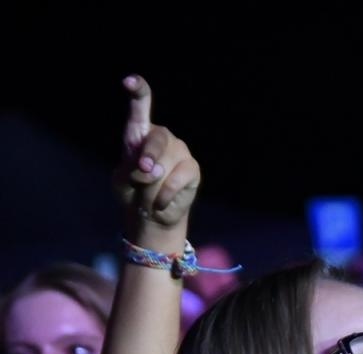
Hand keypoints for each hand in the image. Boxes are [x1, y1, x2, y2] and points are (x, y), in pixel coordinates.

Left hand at [116, 76, 200, 238]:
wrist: (151, 214)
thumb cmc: (133, 191)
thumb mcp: (122, 180)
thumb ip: (132, 170)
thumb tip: (153, 170)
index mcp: (140, 132)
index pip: (140, 107)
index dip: (138, 91)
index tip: (129, 82)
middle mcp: (163, 137)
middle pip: (157, 139)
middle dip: (149, 157)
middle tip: (142, 171)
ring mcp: (180, 151)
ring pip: (167, 162)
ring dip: (153, 182)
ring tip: (149, 194)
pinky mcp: (192, 169)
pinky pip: (178, 178)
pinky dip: (165, 193)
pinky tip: (160, 202)